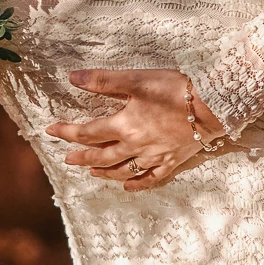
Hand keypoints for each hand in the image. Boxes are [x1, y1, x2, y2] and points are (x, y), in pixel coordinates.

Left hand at [48, 67, 201, 191]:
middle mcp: (136, 146)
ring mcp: (154, 157)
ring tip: (91, 172)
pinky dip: (137, 183)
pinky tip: (127, 186)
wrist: (212, 107)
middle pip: (102, 155)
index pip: (88, 132)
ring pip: (123, 170)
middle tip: (67, 159)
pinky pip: (151, 179)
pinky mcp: (172, 161)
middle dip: (82, 157)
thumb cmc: (175, 90)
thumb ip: (103, 80)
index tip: (50, 130)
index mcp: (124, 125)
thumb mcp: (136, 79)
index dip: (67, 132)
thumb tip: (72, 78)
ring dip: (104, 172)